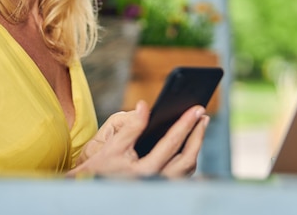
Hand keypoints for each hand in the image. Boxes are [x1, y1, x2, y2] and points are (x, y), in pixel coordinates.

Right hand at [68, 101, 209, 178]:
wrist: (94, 190)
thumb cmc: (102, 168)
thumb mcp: (112, 145)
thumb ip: (131, 126)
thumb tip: (145, 106)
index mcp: (145, 171)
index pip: (171, 143)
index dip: (185, 124)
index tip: (196, 109)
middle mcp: (157, 183)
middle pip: (187, 158)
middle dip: (198, 135)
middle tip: (203, 115)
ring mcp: (162, 188)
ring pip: (188, 168)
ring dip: (196, 146)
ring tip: (199, 125)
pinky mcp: (163, 189)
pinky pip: (183, 175)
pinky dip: (188, 157)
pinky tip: (190, 143)